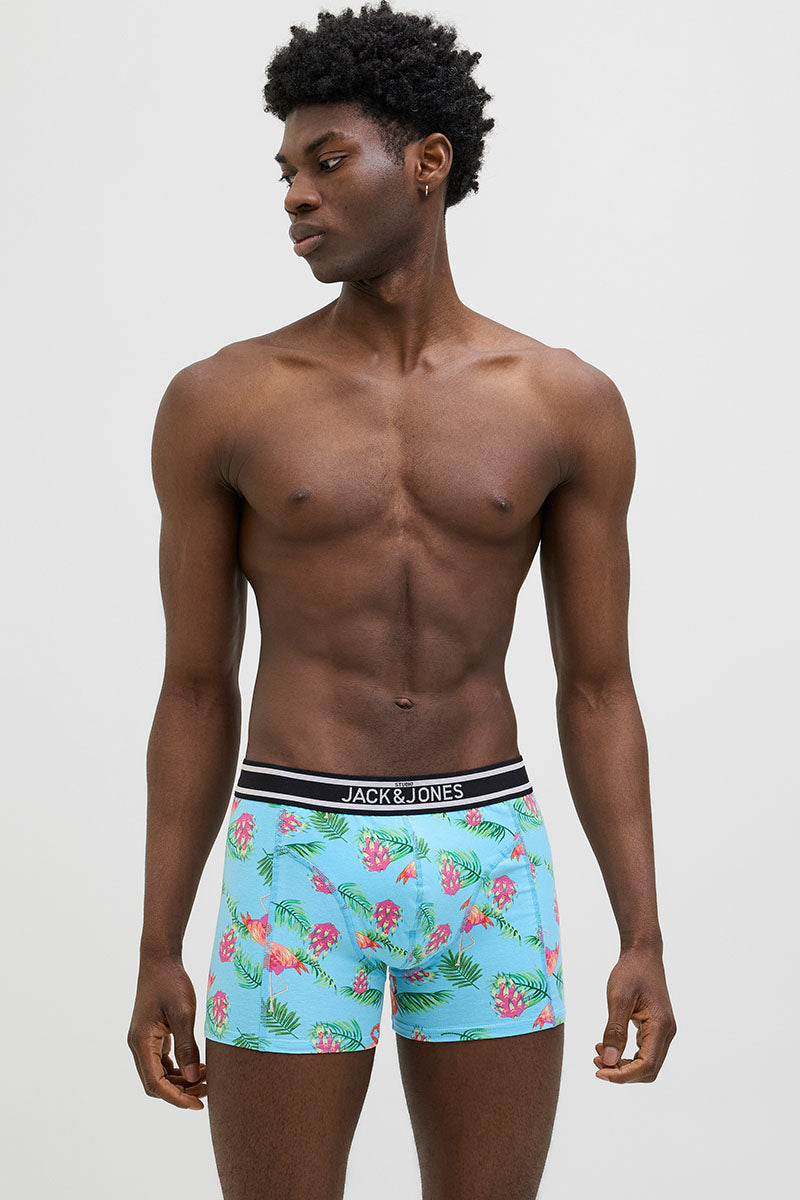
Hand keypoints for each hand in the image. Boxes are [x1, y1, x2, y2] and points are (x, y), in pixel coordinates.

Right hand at [128, 955, 207, 1109]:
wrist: (160, 959)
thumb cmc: (172, 982)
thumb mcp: (183, 1013)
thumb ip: (187, 1047)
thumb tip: (195, 1078)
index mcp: (141, 1042)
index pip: (156, 1083)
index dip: (177, 1098)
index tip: (199, 1105)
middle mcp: (138, 1045)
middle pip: (155, 1083)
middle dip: (180, 1092)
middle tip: (208, 1091)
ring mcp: (143, 1040)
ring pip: (159, 1074)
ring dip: (180, 1082)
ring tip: (207, 1080)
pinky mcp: (151, 1035)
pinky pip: (162, 1062)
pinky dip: (178, 1069)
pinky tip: (198, 1067)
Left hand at [593, 945, 675, 1082]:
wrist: (642, 953)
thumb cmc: (631, 972)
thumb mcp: (618, 998)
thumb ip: (614, 1030)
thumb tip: (609, 1061)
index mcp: (661, 1026)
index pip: (646, 1066)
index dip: (623, 1075)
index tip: (599, 1073)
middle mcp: (666, 1032)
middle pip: (648, 1069)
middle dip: (622, 1073)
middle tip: (596, 1064)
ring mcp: (663, 1031)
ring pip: (646, 1063)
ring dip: (622, 1065)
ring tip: (598, 1055)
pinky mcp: (656, 1027)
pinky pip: (643, 1051)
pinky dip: (626, 1055)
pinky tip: (607, 1046)